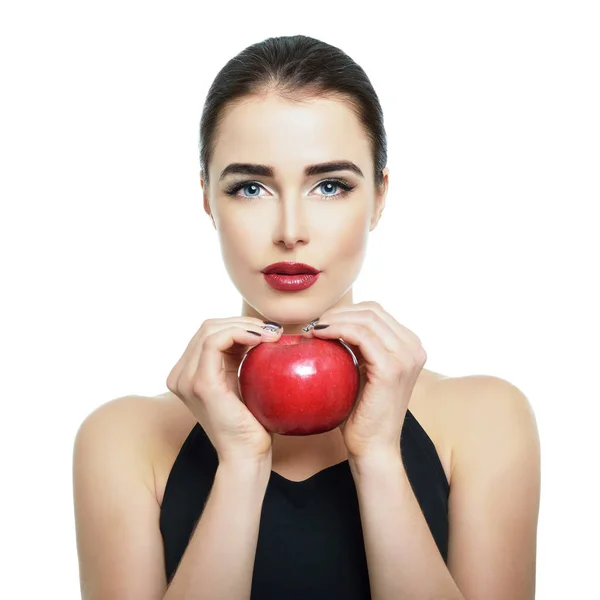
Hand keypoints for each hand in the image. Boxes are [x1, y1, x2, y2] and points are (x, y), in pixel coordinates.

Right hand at [166, 317, 282, 466]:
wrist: (247, 455)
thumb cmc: (251, 421)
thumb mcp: (242, 380)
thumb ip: (239, 356)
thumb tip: (260, 329)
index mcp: (187, 373)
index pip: (209, 332)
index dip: (238, 324)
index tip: (267, 331)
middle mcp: (180, 375)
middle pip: (208, 326)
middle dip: (242, 322)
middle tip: (272, 331)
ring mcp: (186, 379)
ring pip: (211, 329)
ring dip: (244, 325)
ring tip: (271, 335)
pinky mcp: (200, 383)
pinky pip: (214, 341)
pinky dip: (239, 333)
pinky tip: (262, 340)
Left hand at [302, 301, 426, 461]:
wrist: (373, 448)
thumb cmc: (363, 412)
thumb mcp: (364, 370)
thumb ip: (359, 346)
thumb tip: (332, 322)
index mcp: (410, 346)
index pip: (376, 311)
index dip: (346, 311)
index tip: (321, 322)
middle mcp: (414, 348)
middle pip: (372, 311)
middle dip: (338, 312)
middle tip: (314, 324)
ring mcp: (406, 358)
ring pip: (366, 319)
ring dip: (334, 319)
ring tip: (313, 330)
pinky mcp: (391, 369)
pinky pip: (361, 335)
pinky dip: (337, 330)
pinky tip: (319, 335)